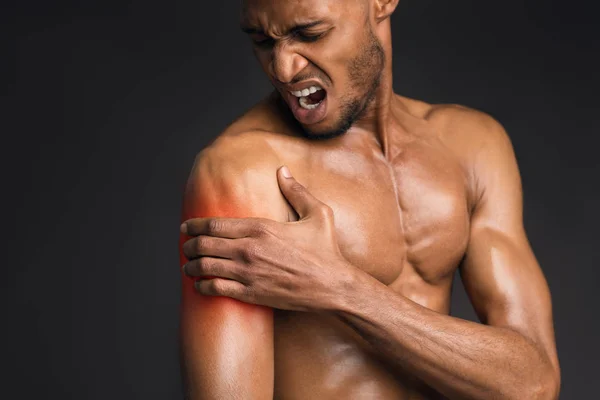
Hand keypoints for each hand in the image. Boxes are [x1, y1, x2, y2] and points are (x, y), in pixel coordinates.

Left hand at [180, 166, 355, 311]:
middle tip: (185, 246)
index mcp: (261, 228)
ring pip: (206, 268)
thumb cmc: (326, 250)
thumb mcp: (317, 214)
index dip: (195, 225)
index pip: (215, 224)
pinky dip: (202, 286)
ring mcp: (249, 273)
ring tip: (187, 266)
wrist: (333, 286)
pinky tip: (200, 285)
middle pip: (205, 245)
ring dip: (190, 266)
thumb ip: (297, 191)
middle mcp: (250, 250)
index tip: (186, 226)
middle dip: (189, 245)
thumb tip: (282, 171)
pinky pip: (217, 289)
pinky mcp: (252, 294)